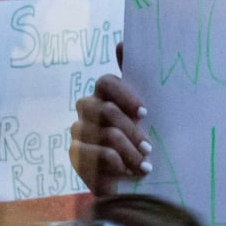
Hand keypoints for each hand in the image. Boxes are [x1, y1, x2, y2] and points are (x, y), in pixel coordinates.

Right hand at [69, 70, 150, 196]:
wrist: (131, 183)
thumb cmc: (140, 142)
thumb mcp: (143, 114)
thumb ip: (136, 79)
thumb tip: (121, 43)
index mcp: (104, 95)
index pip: (106, 82)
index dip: (125, 94)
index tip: (145, 112)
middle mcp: (88, 110)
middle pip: (105, 109)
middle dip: (131, 130)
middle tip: (149, 147)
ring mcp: (78, 132)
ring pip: (106, 134)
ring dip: (129, 151)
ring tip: (144, 165)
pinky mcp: (75, 155)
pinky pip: (96, 155)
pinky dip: (116, 164)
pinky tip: (126, 173)